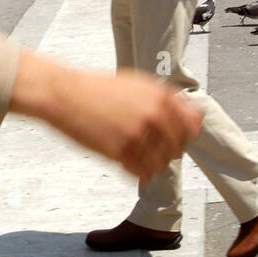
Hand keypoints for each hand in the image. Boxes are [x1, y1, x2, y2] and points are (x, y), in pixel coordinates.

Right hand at [10, 53, 200, 182]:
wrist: (63, 94)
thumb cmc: (97, 89)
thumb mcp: (138, 84)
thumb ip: (166, 99)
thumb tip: (194, 117)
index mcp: (161, 96)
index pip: (192, 126)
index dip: (185, 135)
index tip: (176, 139)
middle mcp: (154, 115)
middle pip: (178, 148)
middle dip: (167, 152)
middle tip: (150, 149)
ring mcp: (138, 134)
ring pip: (161, 164)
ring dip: (152, 164)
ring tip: (136, 156)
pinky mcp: (120, 152)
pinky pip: (142, 173)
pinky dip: (138, 172)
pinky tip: (127, 162)